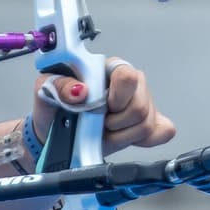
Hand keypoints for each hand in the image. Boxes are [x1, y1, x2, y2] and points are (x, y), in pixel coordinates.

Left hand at [31, 58, 175, 156]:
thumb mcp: (46, 91)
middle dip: (115, 124)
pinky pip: (163, 132)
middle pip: (141, 106)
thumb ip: (59, 86)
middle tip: (96, 124)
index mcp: (107, 68)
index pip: (127, 76)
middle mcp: (130, 83)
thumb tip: (81, 91)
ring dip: (120, 136)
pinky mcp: (150, 124)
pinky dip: (143, 141)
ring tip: (102, 131)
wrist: (57, 133)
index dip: (116, 98)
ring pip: (147, 124)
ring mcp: (143, 103)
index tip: (100, 109)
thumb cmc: (54, 107)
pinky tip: (123, 137)